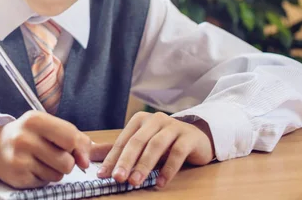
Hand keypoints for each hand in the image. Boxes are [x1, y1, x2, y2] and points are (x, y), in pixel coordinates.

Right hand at [0, 110, 91, 188]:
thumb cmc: (29, 135)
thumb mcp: (48, 126)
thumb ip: (73, 137)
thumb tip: (85, 162)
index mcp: (35, 120)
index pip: (70, 137)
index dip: (80, 149)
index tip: (79, 155)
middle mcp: (24, 138)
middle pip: (67, 161)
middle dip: (68, 162)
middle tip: (56, 155)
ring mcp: (19, 159)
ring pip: (58, 175)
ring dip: (56, 171)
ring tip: (42, 161)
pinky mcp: (17, 177)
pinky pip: (45, 183)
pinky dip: (43, 178)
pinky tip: (32, 168)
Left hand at [95, 112, 214, 188]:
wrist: (198, 137)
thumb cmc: (166, 143)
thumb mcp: (146, 144)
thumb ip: (128, 153)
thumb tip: (105, 170)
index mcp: (140, 120)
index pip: (123, 140)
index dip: (112, 158)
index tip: (103, 175)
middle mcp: (155, 119)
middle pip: (137, 141)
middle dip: (126, 161)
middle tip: (118, 178)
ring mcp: (173, 126)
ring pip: (156, 145)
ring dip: (144, 165)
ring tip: (135, 182)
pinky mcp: (189, 137)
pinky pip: (177, 153)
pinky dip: (168, 169)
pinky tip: (160, 183)